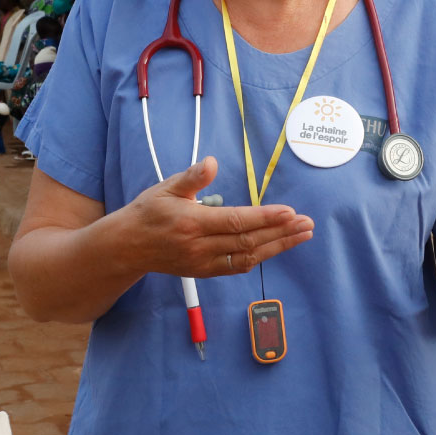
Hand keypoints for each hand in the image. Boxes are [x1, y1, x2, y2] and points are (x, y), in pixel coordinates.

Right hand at [115, 157, 314, 277]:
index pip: (237, 222)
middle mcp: (200, 246)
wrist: (128, 246)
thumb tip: (211, 163)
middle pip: (248, 242)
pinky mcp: (205, 272)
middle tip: (307, 223)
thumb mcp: (166, 187)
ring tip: (302, 235)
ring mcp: (204, 263)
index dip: (266, 218)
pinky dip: (260, 257)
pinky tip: (278, 247)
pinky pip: (238, 266)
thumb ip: (192, 177)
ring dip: (278, 247)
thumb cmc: (149, 212)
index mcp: (192, 223)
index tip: (290, 212)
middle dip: (281, 233)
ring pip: (248, 257)